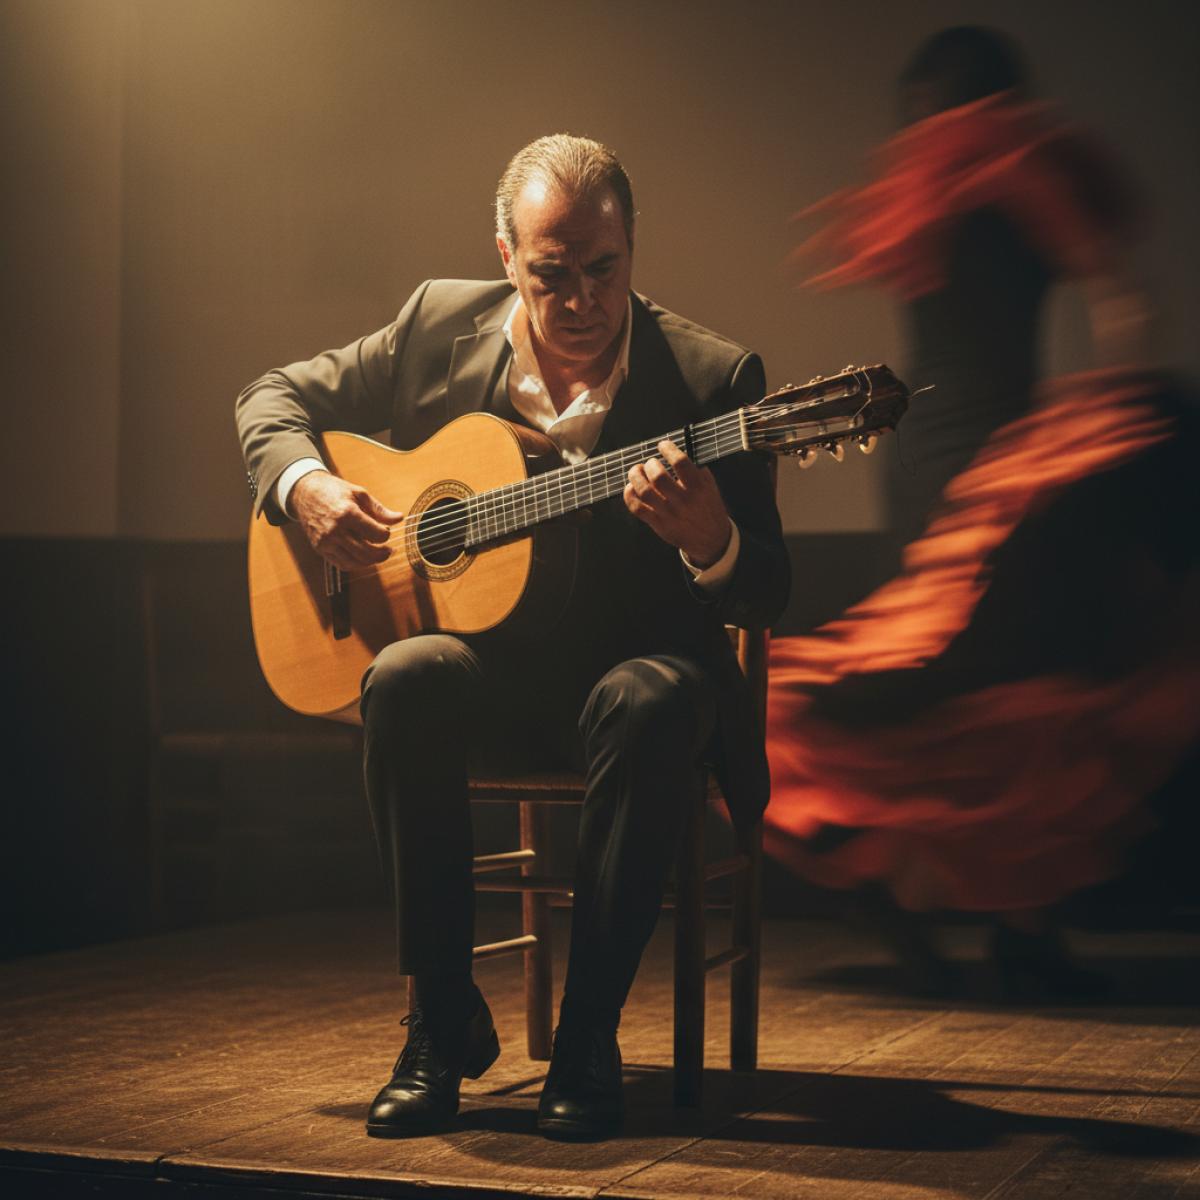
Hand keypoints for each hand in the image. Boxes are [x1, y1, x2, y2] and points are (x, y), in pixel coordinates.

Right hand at [289, 470, 402, 570]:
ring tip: (379, 554)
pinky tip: (363, 558)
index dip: (386, 535)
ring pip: (356, 561)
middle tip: (389, 550)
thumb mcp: (359, 494)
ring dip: (372, 561)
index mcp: (348, 513)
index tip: (386, 531)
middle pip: (368, 552)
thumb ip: (380, 509)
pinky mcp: (320, 548)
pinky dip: (356, 565)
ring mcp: (326, 541)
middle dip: (383, 553)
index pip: (377, 534)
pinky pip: (342, 564)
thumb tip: (399, 518)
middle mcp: (336, 529)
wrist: (305, 493)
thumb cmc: (333, 491)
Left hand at [624, 440, 730, 566]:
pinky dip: (629, 495)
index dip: (668, 449)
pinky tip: (632, 487)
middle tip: (650, 463)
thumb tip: (674, 449)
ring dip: (636, 476)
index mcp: (698, 487)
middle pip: (658, 477)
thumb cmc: (707, 506)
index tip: (663, 445)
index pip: (680, 462)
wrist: (710, 538)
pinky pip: (637, 508)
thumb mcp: (709, 485)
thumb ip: (694, 467)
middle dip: (650, 464)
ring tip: (637, 470)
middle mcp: (683, 501)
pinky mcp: (658, 524)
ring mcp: (669, 514)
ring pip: (644, 491)